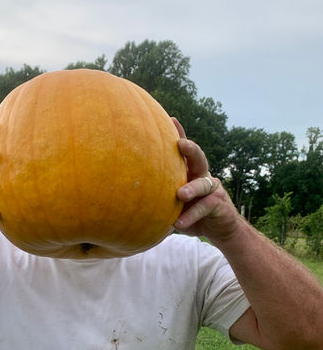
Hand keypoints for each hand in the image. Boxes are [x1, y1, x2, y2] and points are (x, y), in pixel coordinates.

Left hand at [172, 118, 241, 243]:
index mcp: (190, 172)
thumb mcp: (175, 204)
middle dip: (191, 149)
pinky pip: (204, 208)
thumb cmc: (192, 214)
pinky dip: (190, 216)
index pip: (185, 152)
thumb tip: (127, 197)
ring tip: (180, 195)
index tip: (171, 119)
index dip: (180, 134)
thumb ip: (160, 198)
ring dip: (191, 188)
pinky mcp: (219, 204)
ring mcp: (213, 189)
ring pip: (202, 184)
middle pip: (198, 158)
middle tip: (181, 144)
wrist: (221, 230)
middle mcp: (202, 176)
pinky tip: (178, 224)